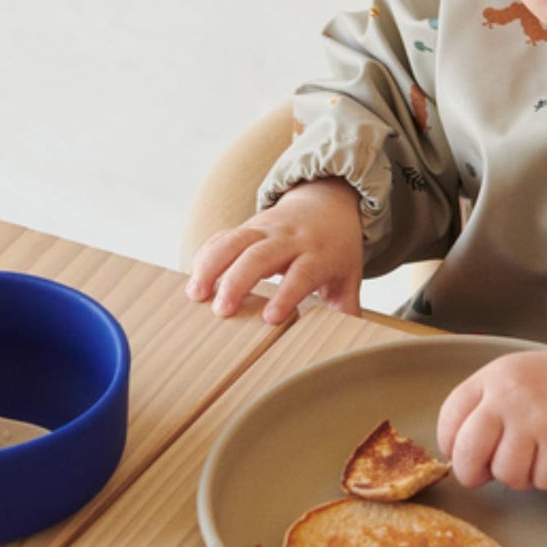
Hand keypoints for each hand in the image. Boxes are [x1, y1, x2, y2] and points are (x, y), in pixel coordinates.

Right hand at [187, 178, 364, 322]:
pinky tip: (194, 276)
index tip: (270, 318)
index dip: (286, 294)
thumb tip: (351, 344)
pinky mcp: (247, 226)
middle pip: (260, 255)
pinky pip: (223, 236)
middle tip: (221, 310)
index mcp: (317, 253)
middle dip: (237, 281)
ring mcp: (265, 228)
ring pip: (234, 240)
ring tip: (196, 293)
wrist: (327, 202)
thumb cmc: (335, 248)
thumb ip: (346, 308)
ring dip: (211, 265)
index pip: (302, 273)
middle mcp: (289, 239)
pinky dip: (206, 254)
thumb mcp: (348, 276)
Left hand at [436, 351, 546, 491]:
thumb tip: (463, 456)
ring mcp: (536, 419)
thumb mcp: (511, 379)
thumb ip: (484, 408)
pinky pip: (545, 481)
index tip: (465, 455)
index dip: (452, 447)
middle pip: (468, 453)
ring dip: (521, 478)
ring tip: (536, 459)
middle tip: (490, 474)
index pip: (449, 420)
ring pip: (507, 473)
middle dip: (474, 474)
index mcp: (490, 380)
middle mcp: (508, 397)